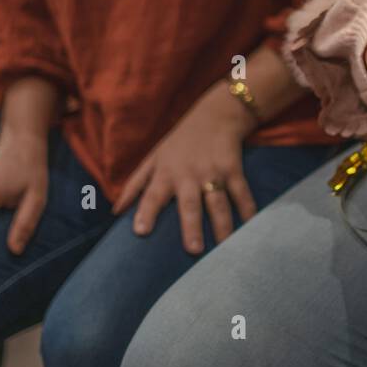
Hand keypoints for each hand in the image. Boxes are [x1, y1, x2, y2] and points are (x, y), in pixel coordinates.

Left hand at [114, 90, 256, 254]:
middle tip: (193, 250)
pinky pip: (241, 193)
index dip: (146, 212)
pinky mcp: (233, 169)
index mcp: (166, 173)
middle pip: (190, 204)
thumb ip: (134, 185)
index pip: (152, 195)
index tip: (141, 232)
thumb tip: (115, 212)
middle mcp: (188, 174)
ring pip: (218, 202)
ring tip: (225, 245)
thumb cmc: (180, 143)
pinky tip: (251, 225)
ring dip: (222, 224)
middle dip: (191, 226)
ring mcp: (213, 172)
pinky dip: (248, 209)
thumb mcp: (153, 159)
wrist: (215, 116)